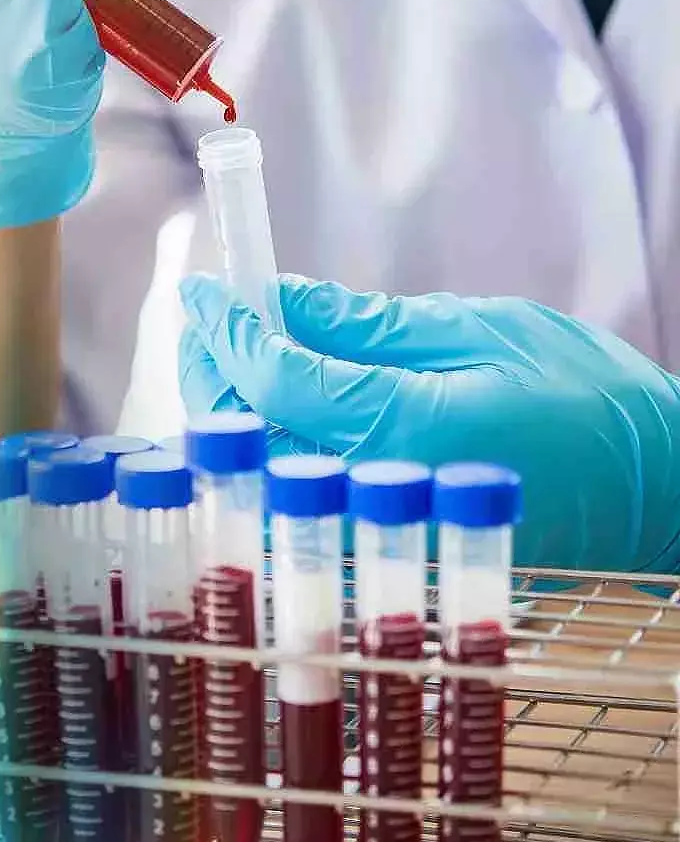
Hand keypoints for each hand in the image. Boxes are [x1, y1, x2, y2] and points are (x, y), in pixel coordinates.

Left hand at [179, 273, 679, 571]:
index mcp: (409, 427)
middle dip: (213, 371)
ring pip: (258, 475)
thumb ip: (368, 323)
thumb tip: (279, 299)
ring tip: (230, 356)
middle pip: (246, 433)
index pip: (275, 378)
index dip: (229, 329)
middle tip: (209, 321)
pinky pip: (294, 508)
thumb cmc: (591, 401)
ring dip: (228, 415)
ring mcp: (380, 529)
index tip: (206, 290)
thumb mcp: (480, 331)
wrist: (659, 493)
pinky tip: (267, 415)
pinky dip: (264, 459)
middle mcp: (381, 488)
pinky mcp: (387, 551)